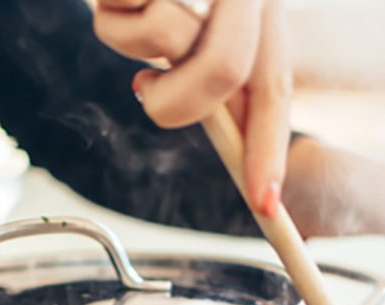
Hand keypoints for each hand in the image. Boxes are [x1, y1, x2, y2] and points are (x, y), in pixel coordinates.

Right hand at [94, 0, 291, 215]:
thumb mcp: (204, 14)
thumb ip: (209, 63)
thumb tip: (217, 132)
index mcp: (262, 3)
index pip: (272, 88)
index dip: (267, 151)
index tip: (265, 203)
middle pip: (223, 70)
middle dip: (177, 100)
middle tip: (144, 89)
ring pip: (164, 39)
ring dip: (130, 38)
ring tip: (130, 5)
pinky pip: (120, 18)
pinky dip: (112, 15)